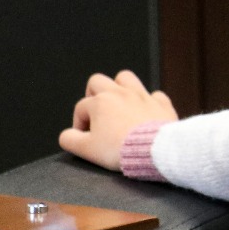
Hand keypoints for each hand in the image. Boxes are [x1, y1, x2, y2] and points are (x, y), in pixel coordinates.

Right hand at [58, 69, 177, 171]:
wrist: (153, 151)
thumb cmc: (120, 149)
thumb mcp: (86, 149)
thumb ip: (70, 140)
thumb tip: (67, 135)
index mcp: (100, 102)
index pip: (81, 108)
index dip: (79, 123)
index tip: (84, 137)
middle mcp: (120, 94)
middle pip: (98, 81)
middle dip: (92, 95)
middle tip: (95, 113)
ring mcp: (142, 96)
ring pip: (126, 78)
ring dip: (119, 87)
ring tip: (117, 103)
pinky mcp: (161, 104)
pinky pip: (155, 95)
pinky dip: (149, 102)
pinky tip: (146, 113)